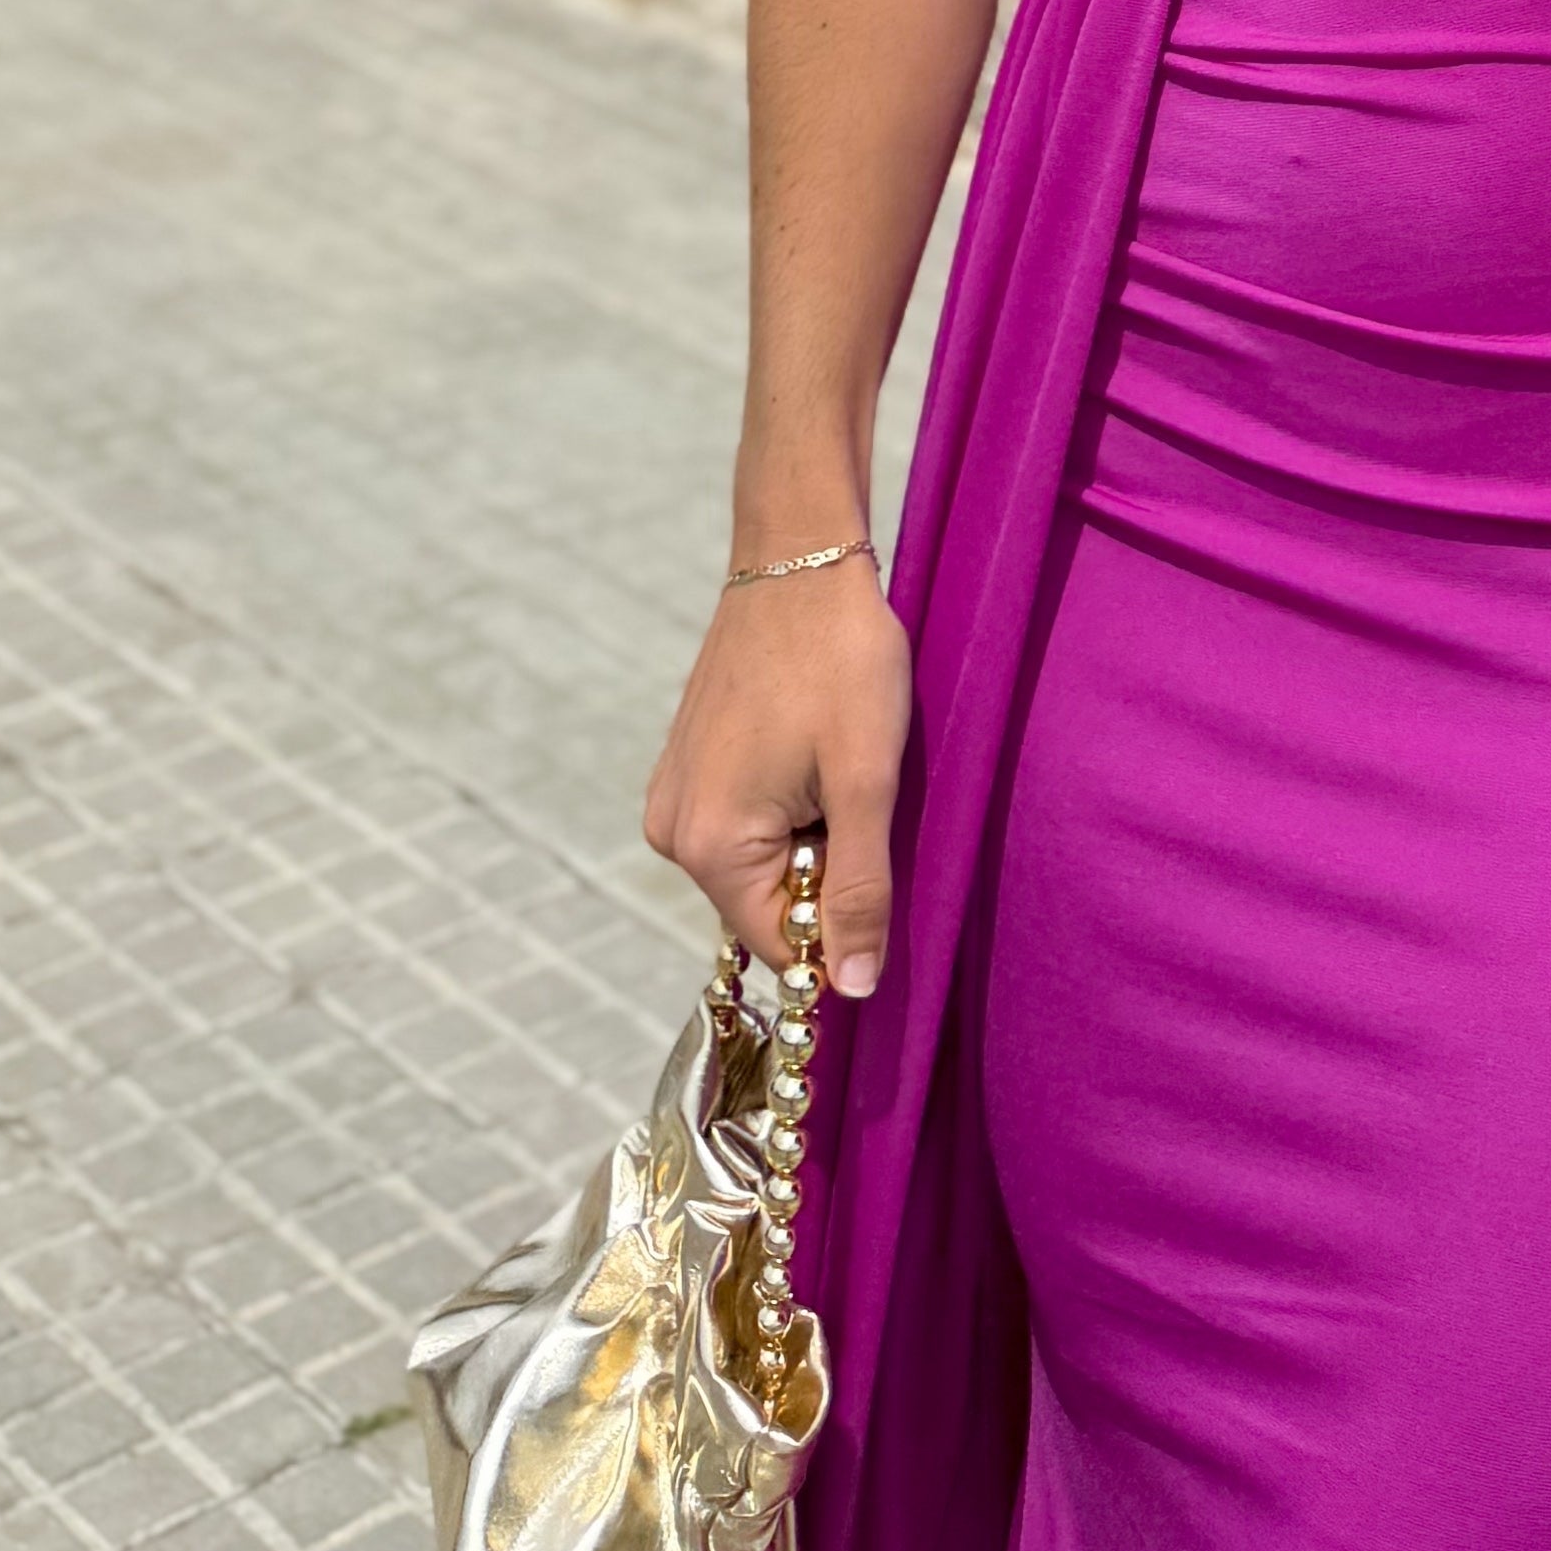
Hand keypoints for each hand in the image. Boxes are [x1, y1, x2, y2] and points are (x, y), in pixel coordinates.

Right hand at [642, 549, 908, 996]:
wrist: (800, 558)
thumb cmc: (841, 660)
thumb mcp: (867, 780)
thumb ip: (859, 891)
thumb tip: (851, 992)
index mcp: (710, 845)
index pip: (782, 943)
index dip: (840, 921)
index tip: (877, 857)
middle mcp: (672, 831)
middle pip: (768, 904)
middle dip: (824, 867)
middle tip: (857, 790)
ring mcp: (673, 795)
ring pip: (761, 862)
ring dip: (810, 832)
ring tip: (833, 759)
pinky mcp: (686, 766)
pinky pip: (745, 822)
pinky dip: (789, 803)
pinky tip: (810, 745)